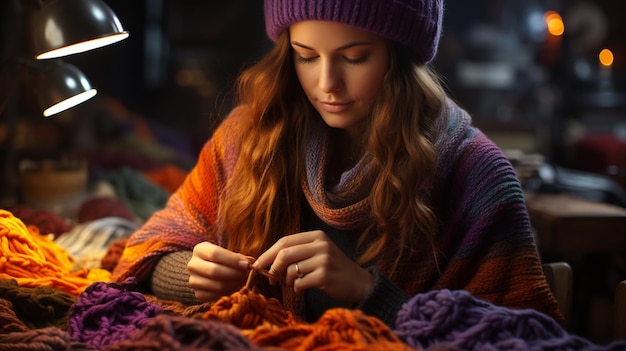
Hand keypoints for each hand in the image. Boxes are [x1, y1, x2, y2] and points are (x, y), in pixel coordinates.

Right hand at [187, 241, 251, 301]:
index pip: (215, 253)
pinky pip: (215, 296)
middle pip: (214, 271)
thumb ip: (239, 257)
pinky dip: (228, 293)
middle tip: (247, 274)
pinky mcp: (197, 294)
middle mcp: (192, 265)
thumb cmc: (222, 259)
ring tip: (243, 280)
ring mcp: (193, 281)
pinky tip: (235, 287)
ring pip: (216, 285)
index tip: (246, 264)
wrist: (208, 270)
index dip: (232, 260)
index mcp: (199, 250)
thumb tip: (252, 263)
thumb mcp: (228, 253)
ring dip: (234, 284)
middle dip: (234, 273)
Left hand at [251, 230, 373, 303]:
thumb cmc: (332, 269)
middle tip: (272, 279)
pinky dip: (297, 289)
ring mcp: (324, 259)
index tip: (257, 264)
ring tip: (295, 284)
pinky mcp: (325, 276)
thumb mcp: (317, 253)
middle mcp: (320, 245)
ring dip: (287, 281)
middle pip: (284, 254)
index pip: (285, 241)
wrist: (358, 283)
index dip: (268, 253)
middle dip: (273, 268)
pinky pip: (299, 283)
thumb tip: (266, 261)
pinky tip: (303, 290)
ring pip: (291, 270)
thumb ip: (297, 252)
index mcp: (316, 236)